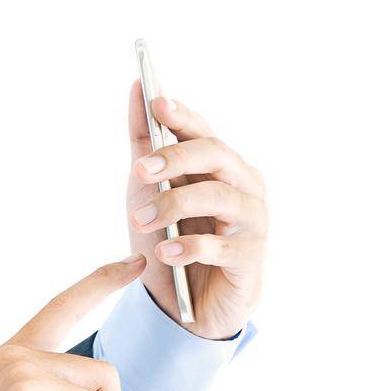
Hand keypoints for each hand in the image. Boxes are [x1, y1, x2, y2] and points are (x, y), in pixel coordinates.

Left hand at [126, 81, 268, 339]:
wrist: (185, 303)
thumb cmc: (171, 237)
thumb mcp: (147, 190)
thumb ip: (145, 142)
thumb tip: (138, 88)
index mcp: (220, 166)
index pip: (203, 132)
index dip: (182, 117)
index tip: (156, 103)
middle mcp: (243, 186)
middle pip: (217, 156)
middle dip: (176, 158)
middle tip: (139, 171)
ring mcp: (252, 221)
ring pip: (220, 197)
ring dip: (174, 205)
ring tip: (139, 221)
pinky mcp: (250, 259)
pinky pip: (223, 246)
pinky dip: (190, 246)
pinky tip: (165, 252)